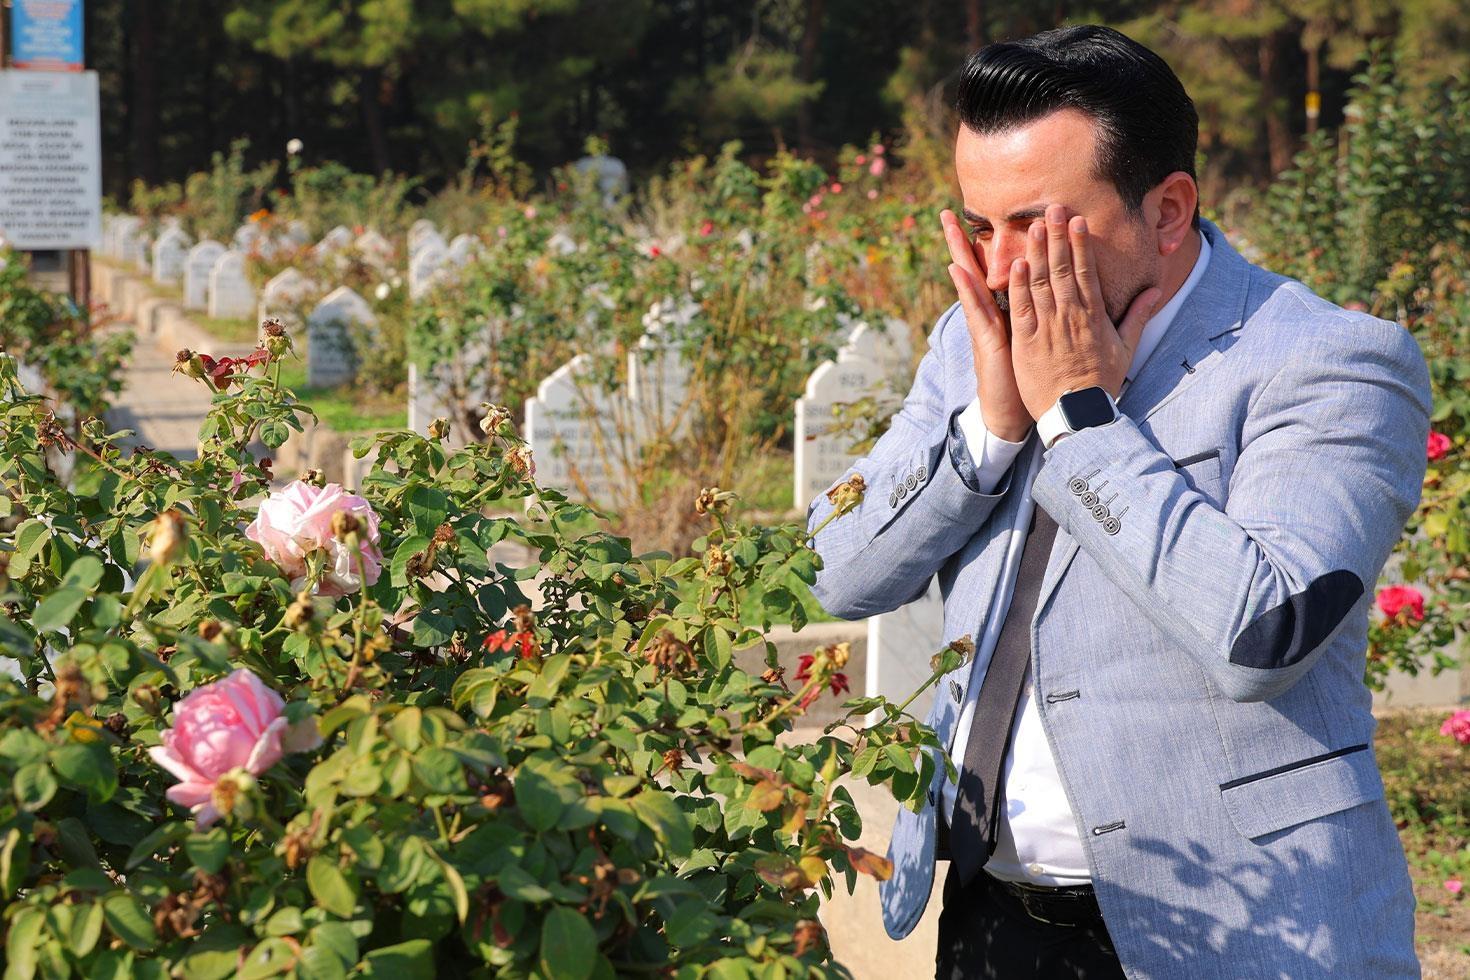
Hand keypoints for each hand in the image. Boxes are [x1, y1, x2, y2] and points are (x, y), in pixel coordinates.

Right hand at [940, 208, 1032, 442]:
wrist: (1015, 414)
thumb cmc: (1031, 380)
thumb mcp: (1040, 343)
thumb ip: (1047, 318)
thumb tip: (1061, 300)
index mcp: (1008, 311)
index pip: (998, 270)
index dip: (990, 245)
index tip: (984, 217)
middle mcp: (992, 314)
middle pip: (976, 270)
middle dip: (962, 241)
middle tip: (948, 211)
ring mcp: (986, 327)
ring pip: (971, 283)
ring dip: (960, 253)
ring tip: (948, 226)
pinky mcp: (987, 342)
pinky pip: (976, 311)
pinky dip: (967, 290)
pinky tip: (957, 269)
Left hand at [1008, 204, 1161, 419]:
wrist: (1077, 415)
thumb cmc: (1101, 382)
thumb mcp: (1125, 348)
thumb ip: (1137, 315)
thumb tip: (1155, 291)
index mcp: (1093, 316)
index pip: (1086, 272)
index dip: (1080, 244)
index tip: (1077, 220)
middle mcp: (1070, 317)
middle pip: (1062, 269)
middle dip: (1057, 237)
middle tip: (1053, 208)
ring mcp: (1047, 328)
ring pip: (1040, 283)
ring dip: (1036, 252)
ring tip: (1032, 226)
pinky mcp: (1026, 342)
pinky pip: (1022, 308)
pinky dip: (1018, 285)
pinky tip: (1016, 263)